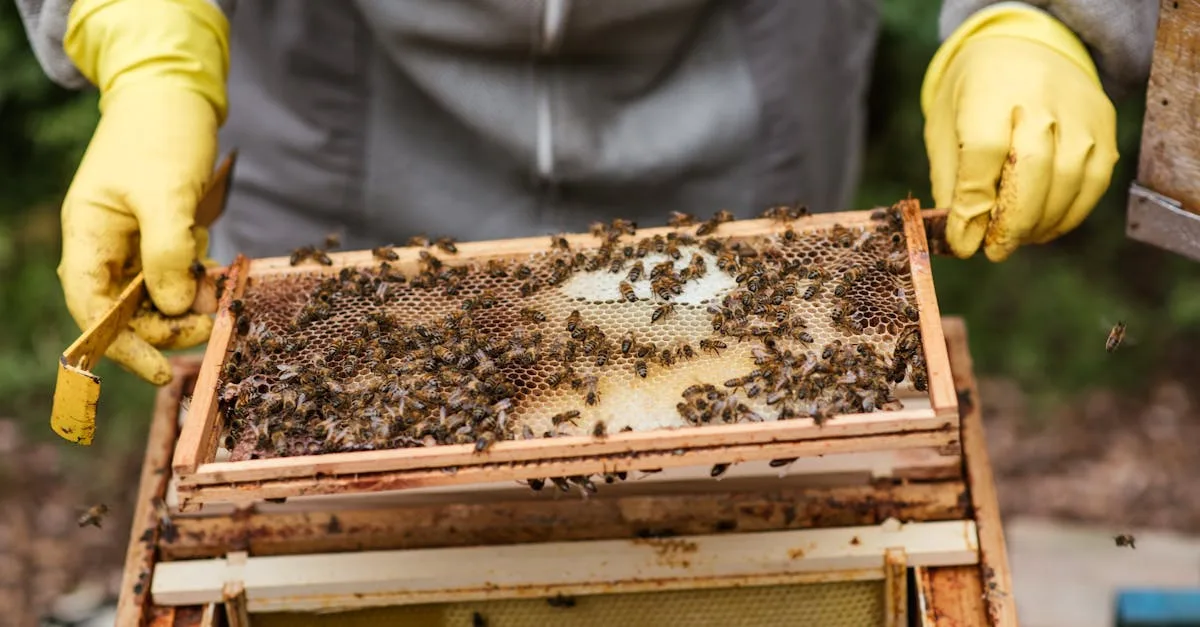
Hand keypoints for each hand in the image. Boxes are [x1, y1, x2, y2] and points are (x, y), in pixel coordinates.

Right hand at [61, 0, 228, 383]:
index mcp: (88, 234)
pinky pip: (175, 275)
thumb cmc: (161, 134)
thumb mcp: (167, 192)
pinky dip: (196, 282)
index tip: (160, 370)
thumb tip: (171, 307)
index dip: (121, 345)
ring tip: (218, 294)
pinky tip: (215, 272)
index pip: (92, 307)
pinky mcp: (161, 236)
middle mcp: (104, 245)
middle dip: (167, 325)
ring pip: (154, 297)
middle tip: (211, 322)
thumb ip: (167, 251)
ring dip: (186, 305)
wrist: (174, 94)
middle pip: (126, 311)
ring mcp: (133, 242)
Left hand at [922, 5, 1118, 260]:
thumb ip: (953, 182)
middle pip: (1032, 169)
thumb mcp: (945, 130)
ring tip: (1016, 239)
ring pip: (1069, 180)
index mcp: (989, 92)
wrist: (1021, 51)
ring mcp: (1079, 111)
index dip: (974, 205)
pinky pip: (1094, 181)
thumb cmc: (973, 100)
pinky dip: (1069, 214)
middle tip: (994, 250)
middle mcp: (1040, 98)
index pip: (983, 152)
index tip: (963, 242)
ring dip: (1041, 223)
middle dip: (1011, 222)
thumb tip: (962, 238)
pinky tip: (1044, 227)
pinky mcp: (1104, 125)